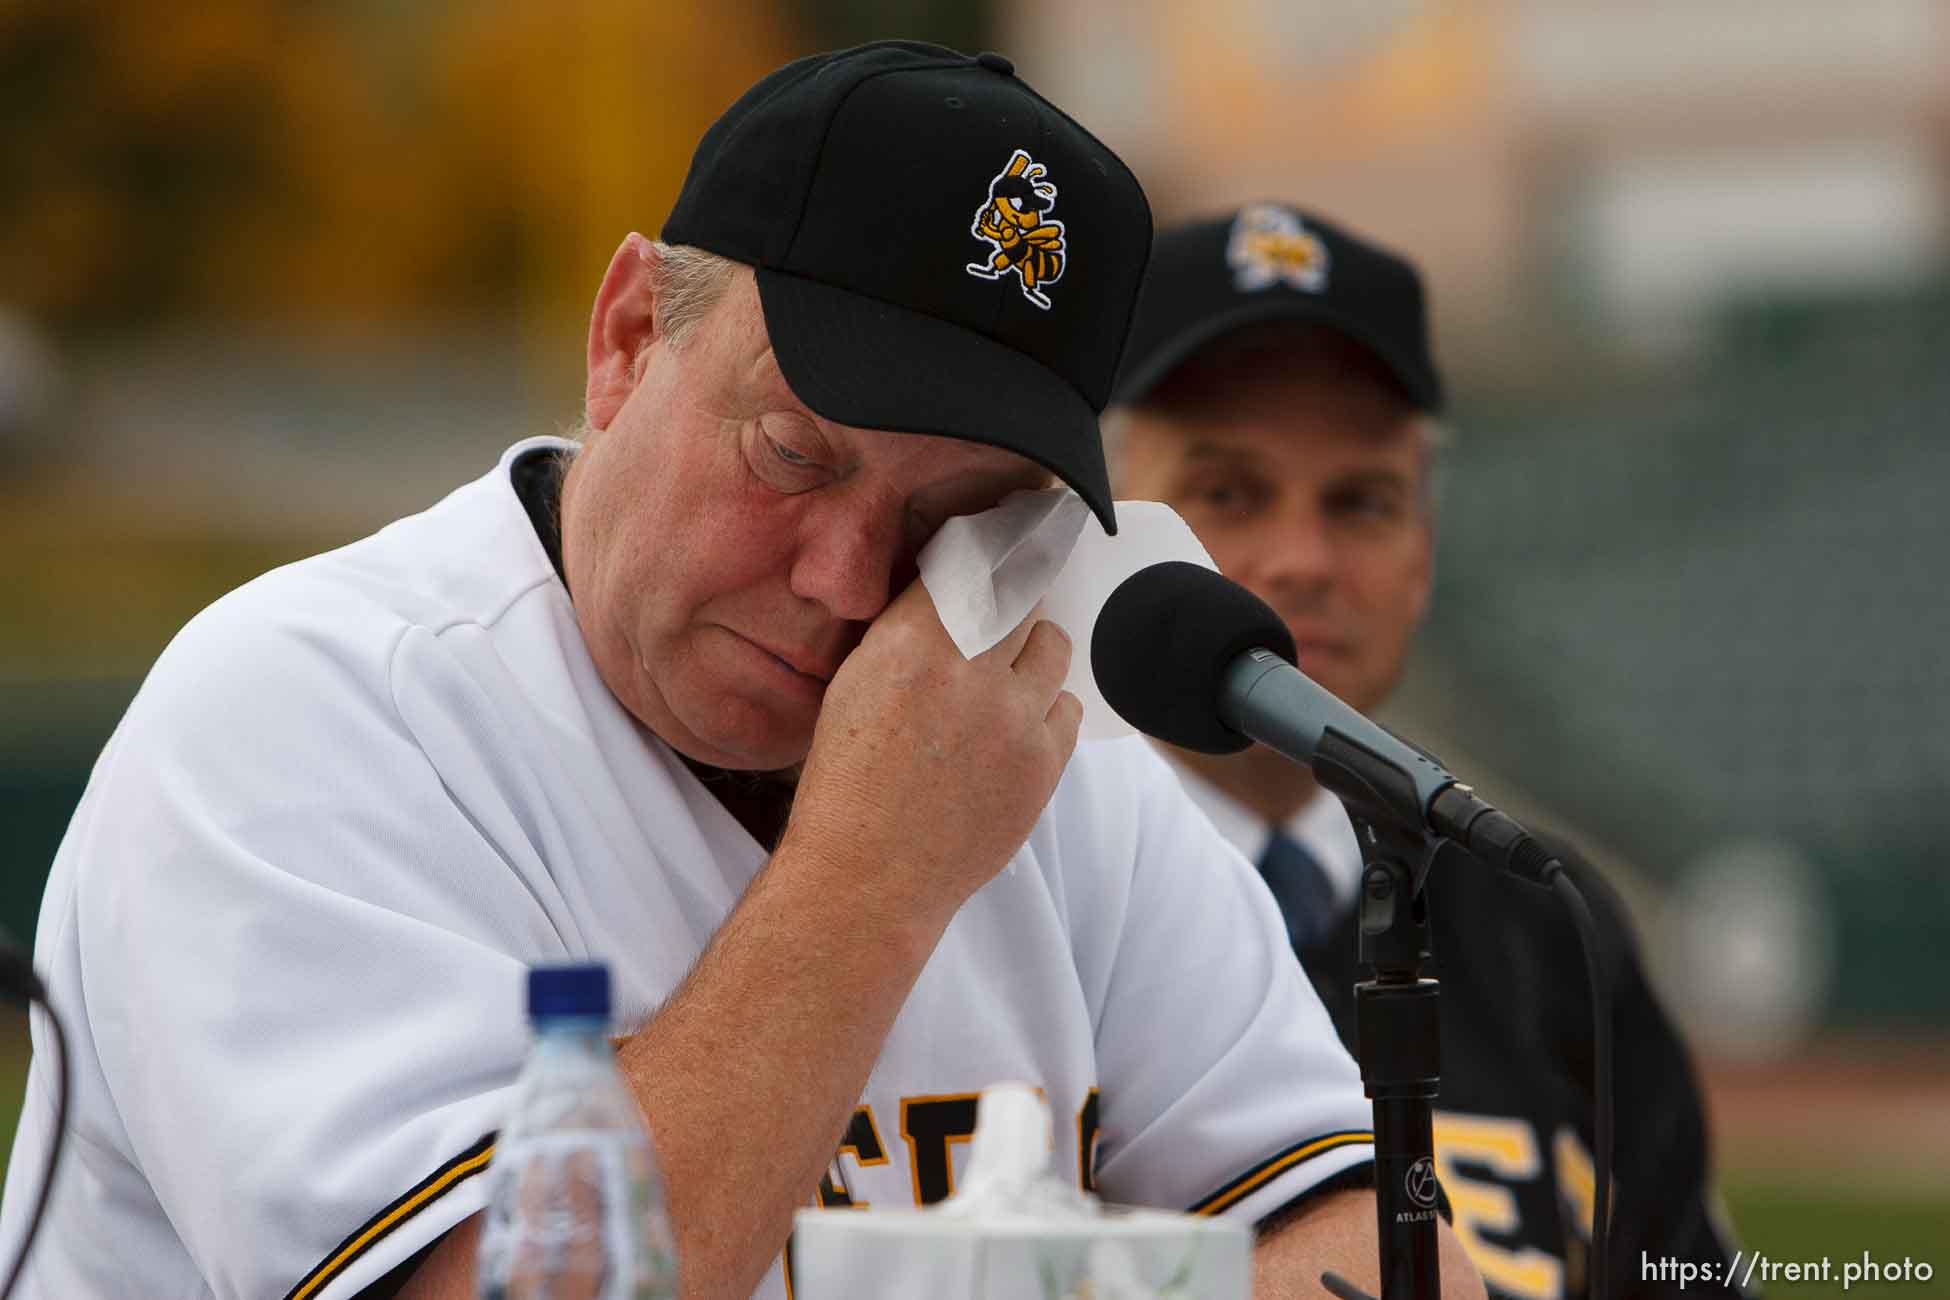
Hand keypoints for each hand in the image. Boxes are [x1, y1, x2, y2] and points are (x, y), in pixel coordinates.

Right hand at [782, 577, 1081, 917]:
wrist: (868, 875)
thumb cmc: (849, 781)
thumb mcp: (856, 683)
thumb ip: (908, 630)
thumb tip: (954, 584)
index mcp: (910, 643)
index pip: (971, 561)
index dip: (990, 547)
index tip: (1003, 535)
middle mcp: (968, 670)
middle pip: (1020, 593)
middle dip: (1011, 596)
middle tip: (1001, 609)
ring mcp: (1014, 717)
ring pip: (1052, 645)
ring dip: (1031, 650)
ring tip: (1004, 676)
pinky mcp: (1043, 762)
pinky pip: (1067, 706)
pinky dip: (1045, 708)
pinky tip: (1015, 725)